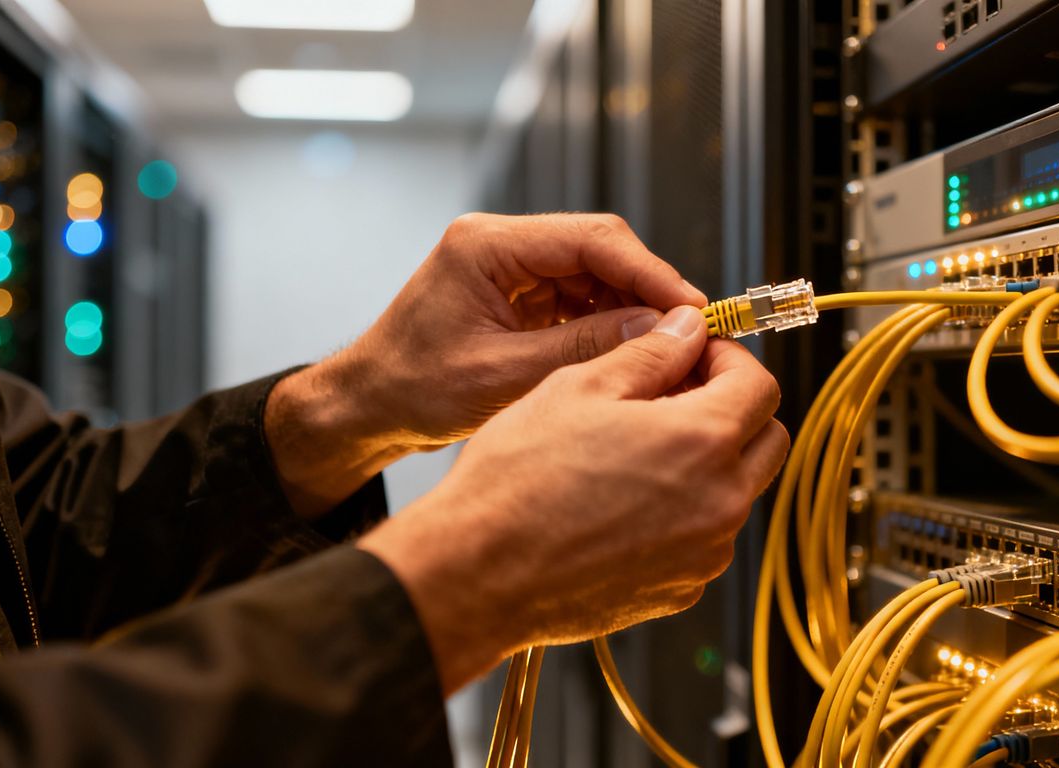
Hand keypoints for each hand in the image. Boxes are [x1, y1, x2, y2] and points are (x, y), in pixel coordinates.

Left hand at [339, 212, 704, 445]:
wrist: (369, 407)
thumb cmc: (412, 389)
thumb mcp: (504, 375)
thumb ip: (583, 347)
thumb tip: (656, 329)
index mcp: (487, 245)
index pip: (590, 239)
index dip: (649, 271)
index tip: (689, 305)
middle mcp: (500, 245)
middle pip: (598, 249)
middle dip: (646, 288)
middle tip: (688, 329)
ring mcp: (510, 268)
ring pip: (594, 274)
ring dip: (630, 308)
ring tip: (663, 347)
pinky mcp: (517, 295)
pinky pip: (577, 298)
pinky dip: (606, 323)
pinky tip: (628, 352)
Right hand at [357, 306, 789, 693]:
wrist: (478, 574)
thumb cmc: (517, 480)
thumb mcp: (580, 388)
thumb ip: (650, 354)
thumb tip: (687, 329)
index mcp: (703, 441)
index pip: (760, 384)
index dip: (728, 358)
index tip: (693, 356)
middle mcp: (720, 503)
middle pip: (767, 440)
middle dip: (733, 409)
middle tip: (675, 395)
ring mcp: (704, 554)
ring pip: (738, 491)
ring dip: (709, 462)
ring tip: (638, 450)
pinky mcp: (680, 590)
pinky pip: (705, 539)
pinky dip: (684, 513)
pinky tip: (625, 502)